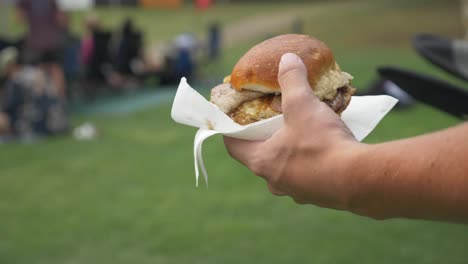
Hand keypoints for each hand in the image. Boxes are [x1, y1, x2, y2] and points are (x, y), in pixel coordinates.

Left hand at [224, 53, 363, 209]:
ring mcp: (297, 192)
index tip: (235, 119)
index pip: (233, 147)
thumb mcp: (303, 105)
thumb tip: (287, 58)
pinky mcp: (319, 197)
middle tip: (271, 121)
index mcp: (262, 162)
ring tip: (300, 132)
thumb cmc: (321, 143)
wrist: (360, 179)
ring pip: (285, 168)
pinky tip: (325, 148)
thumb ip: (292, 80)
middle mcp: (274, 181)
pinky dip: (311, 163)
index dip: (232, 131)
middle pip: (261, 157)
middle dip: (265, 139)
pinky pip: (308, 176)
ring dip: (289, 152)